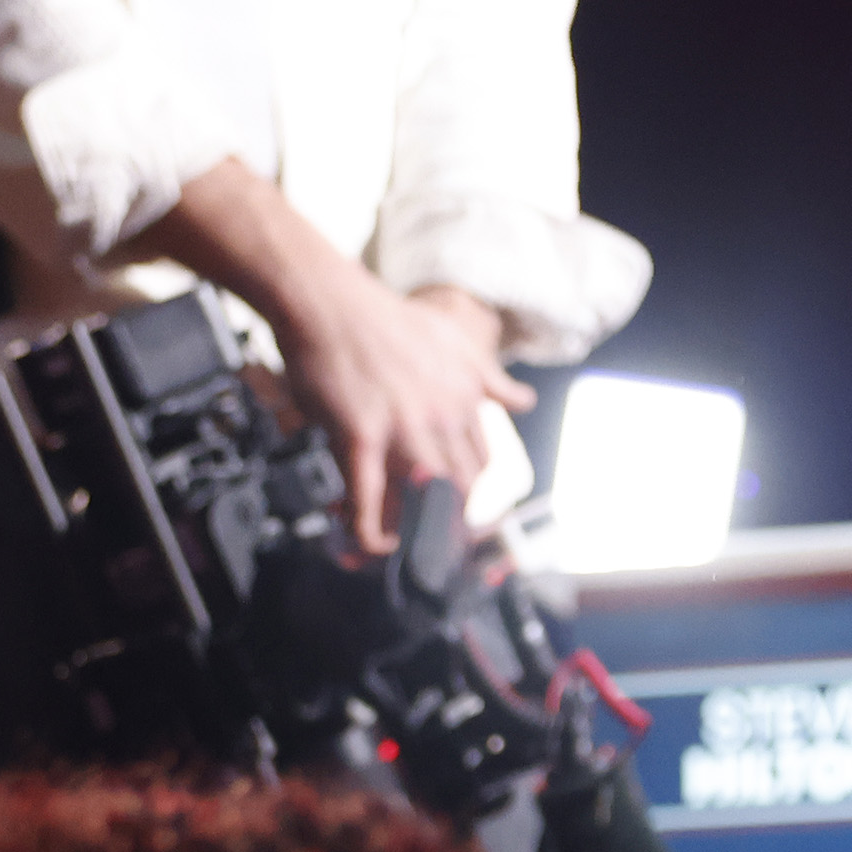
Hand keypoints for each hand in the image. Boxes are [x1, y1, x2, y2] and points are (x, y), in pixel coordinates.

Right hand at [138, 160, 531, 557]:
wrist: (328, 299)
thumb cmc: (382, 318)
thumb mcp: (455, 342)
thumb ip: (492, 379)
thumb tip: (523, 399)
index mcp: (466, 400)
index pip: (481, 464)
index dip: (470, 496)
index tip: (457, 514)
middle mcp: (443, 418)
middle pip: (460, 490)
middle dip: (449, 524)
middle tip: (432, 547)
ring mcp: (403, 429)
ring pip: (420, 499)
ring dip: (412, 533)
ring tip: (401, 553)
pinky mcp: (360, 435)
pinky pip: (369, 497)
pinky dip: (369, 531)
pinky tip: (366, 549)